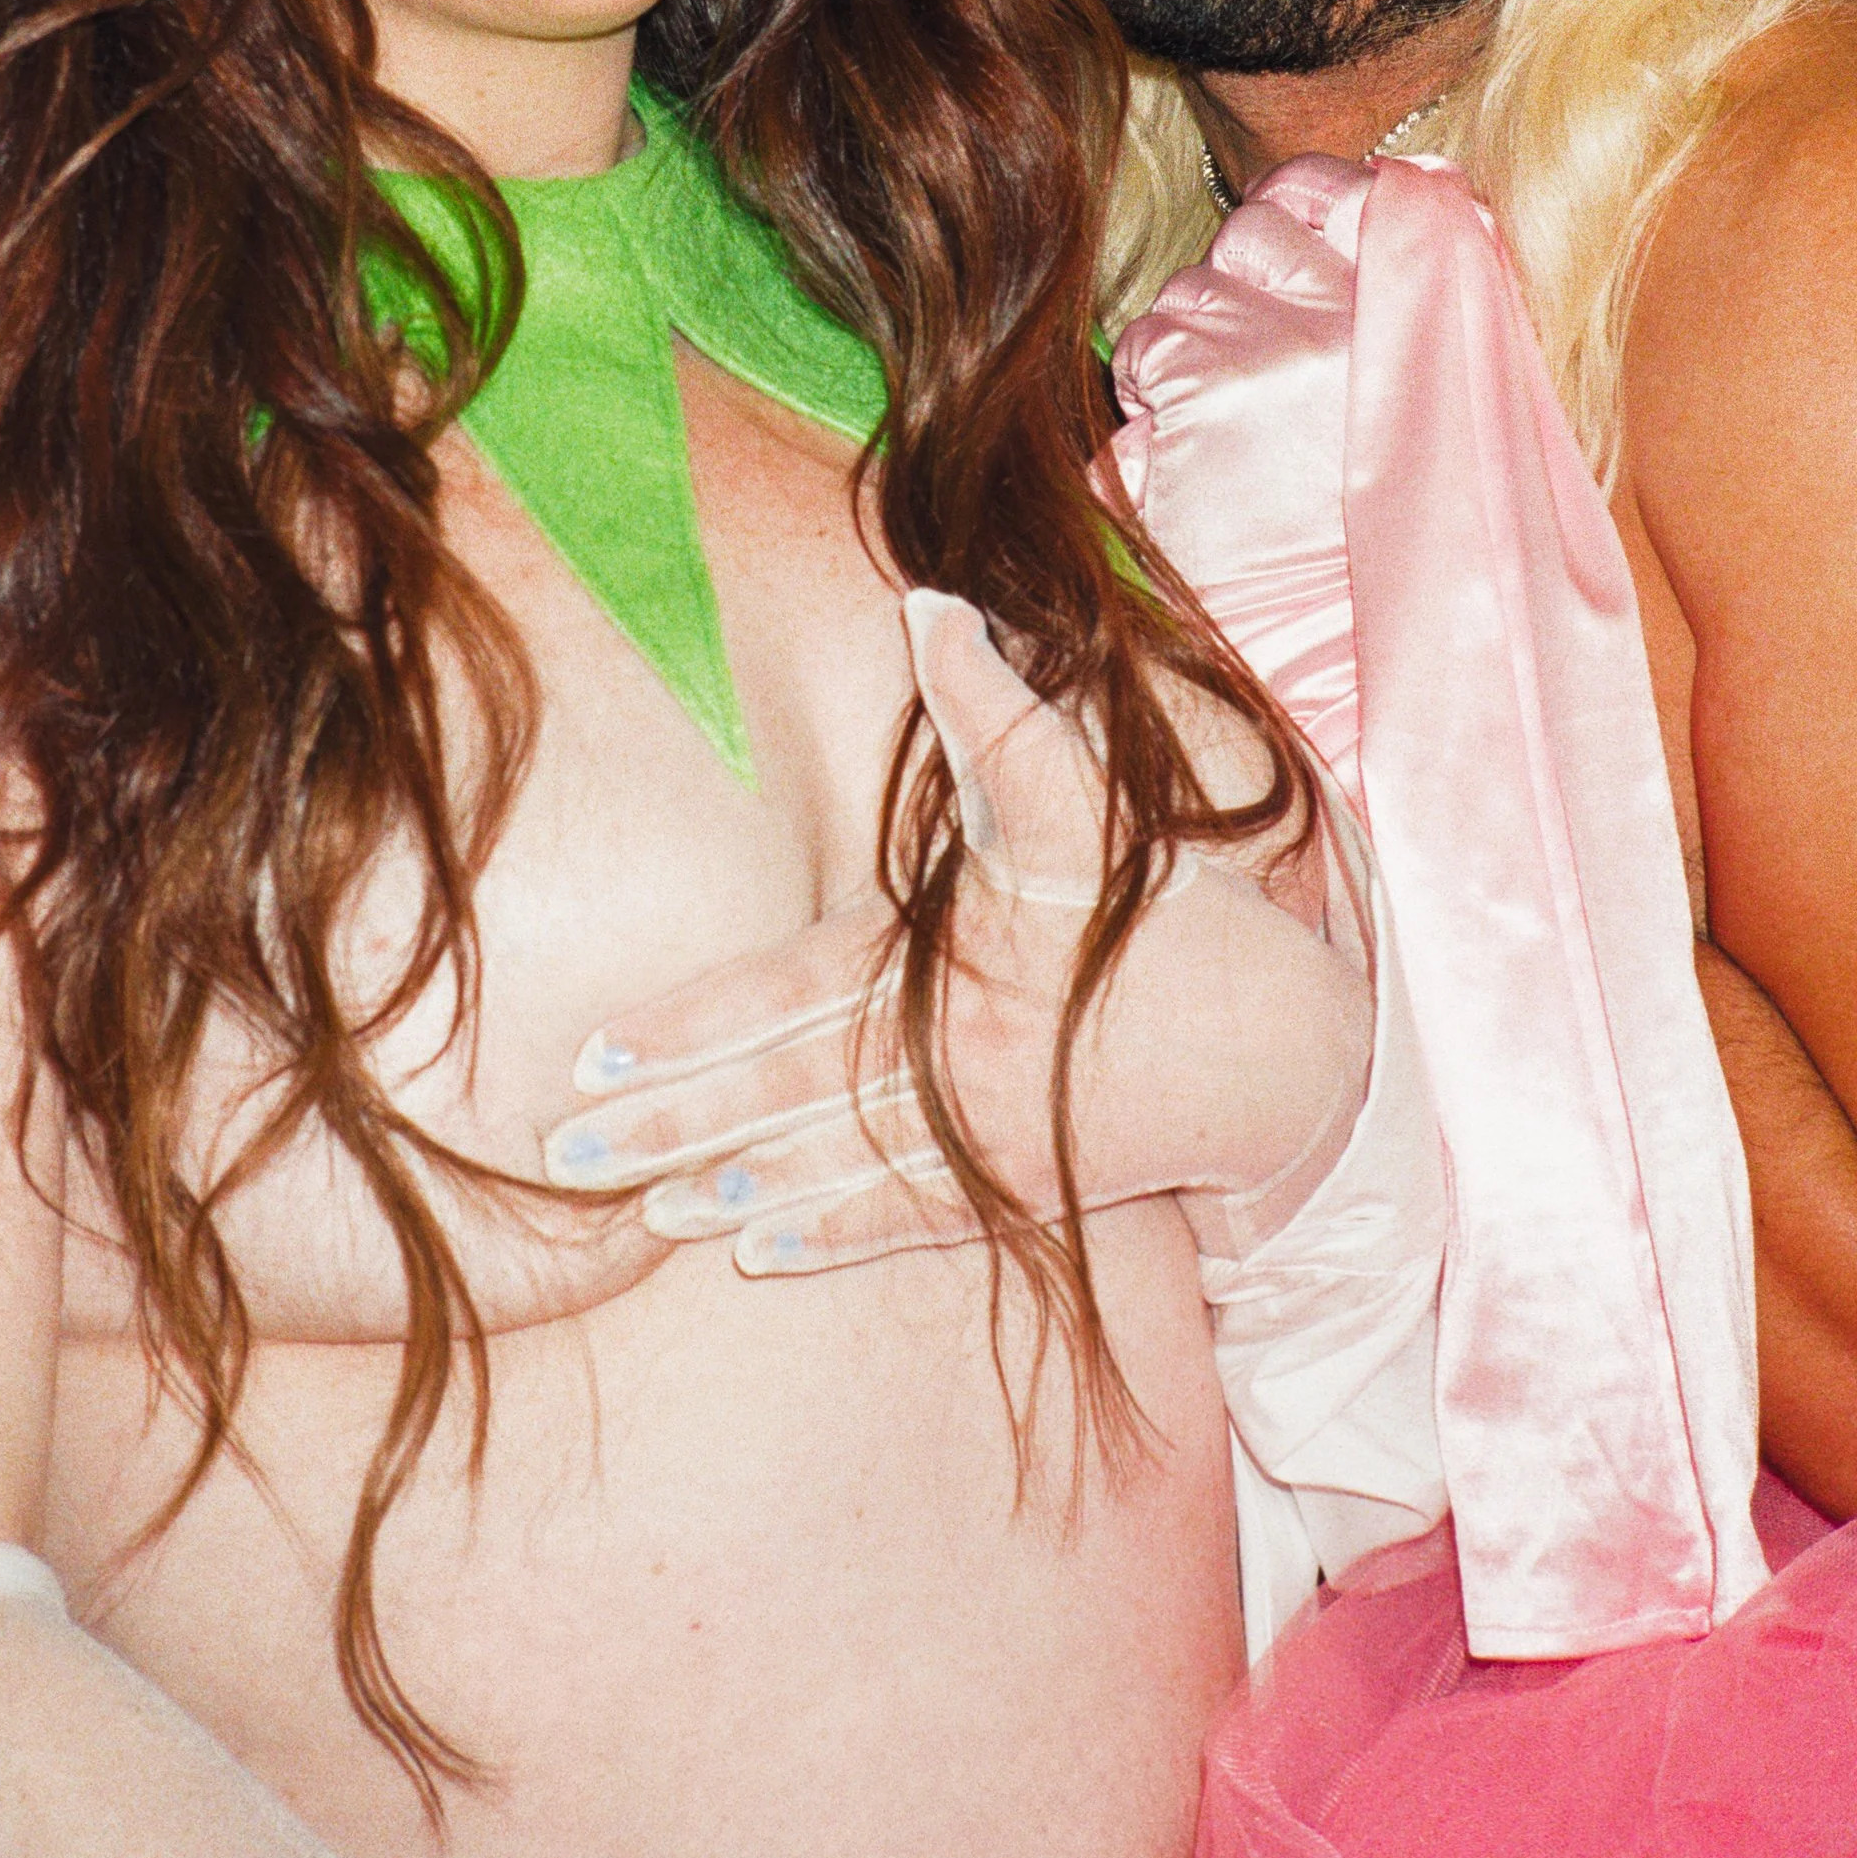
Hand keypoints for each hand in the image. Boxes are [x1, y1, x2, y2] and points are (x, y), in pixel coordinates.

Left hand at [542, 592, 1370, 1273]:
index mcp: (946, 953)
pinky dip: (834, 1233)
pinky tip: (757, 1251)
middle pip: (787, 1089)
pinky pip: (908, 1218)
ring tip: (645, 1212)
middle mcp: (953, 1050)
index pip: (788, 992)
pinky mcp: (1021, 1190)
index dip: (691, 1025)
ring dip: (733, 1187)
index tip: (598, 1053)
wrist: (1290, 1047)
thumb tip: (928, 607)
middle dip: (672, 1122)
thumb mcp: (1078, 798)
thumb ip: (993, 711)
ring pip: (833, 1163)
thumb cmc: (1165, 912)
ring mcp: (987, 1133)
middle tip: (566, 1156)